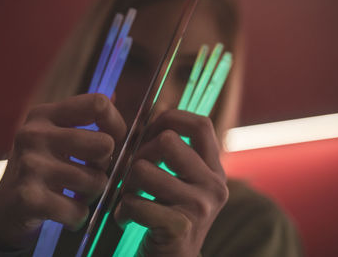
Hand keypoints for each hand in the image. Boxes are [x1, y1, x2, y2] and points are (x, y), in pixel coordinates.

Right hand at [0, 94, 126, 249]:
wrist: (4, 207)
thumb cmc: (40, 166)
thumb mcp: (54, 134)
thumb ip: (83, 117)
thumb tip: (113, 94)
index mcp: (45, 114)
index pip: (99, 104)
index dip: (116, 125)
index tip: (113, 141)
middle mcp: (34, 134)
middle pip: (105, 144)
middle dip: (105, 166)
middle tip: (91, 173)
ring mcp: (30, 165)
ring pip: (97, 181)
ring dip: (92, 194)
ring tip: (77, 193)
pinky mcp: (29, 198)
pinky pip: (79, 210)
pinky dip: (78, 216)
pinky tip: (67, 212)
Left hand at [115, 109, 227, 256]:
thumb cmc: (169, 217)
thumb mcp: (180, 183)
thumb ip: (173, 152)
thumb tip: (152, 111)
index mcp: (214, 171)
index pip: (201, 125)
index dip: (170, 118)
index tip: (149, 132)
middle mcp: (214, 186)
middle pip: (166, 141)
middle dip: (139, 154)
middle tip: (134, 175)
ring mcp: (199, 207)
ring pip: (143, 170)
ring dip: (127, 185)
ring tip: (130, 199)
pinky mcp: (179, 227)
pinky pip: (135, 202)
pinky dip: (123, 210)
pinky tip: (127, 219)